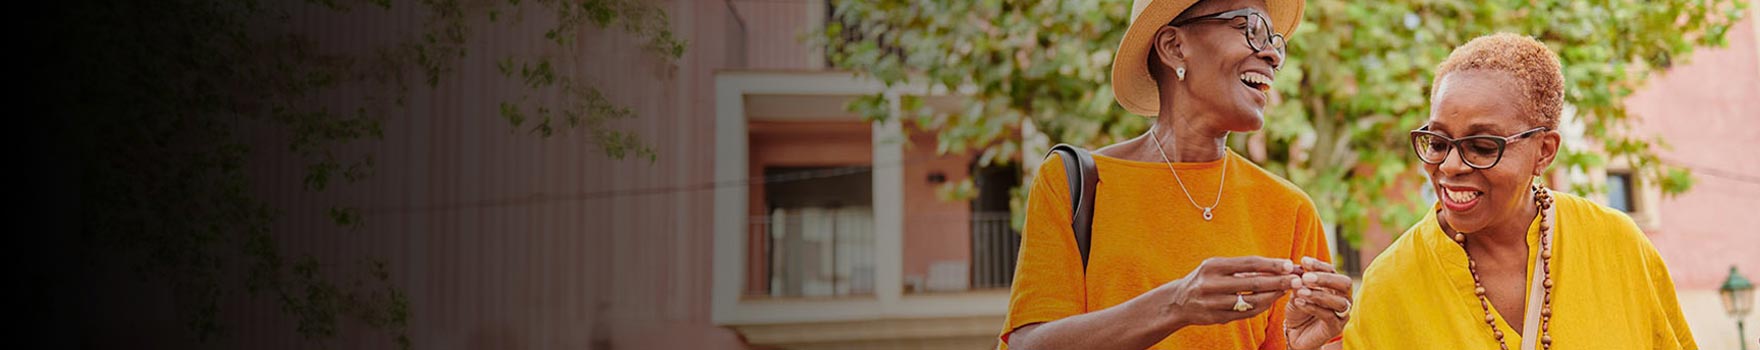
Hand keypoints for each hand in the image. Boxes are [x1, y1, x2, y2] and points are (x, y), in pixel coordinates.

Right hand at [1156, 256, 1300, 327]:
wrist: (1178, 301)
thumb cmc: (1204, 279)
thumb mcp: (1216, 267)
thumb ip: (1242, 268)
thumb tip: (1275, 267)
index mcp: (1213, 267)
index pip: (1248, 264)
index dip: (1271, 264)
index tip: (1290, 264)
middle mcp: (1211, 284)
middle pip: (1253, 283)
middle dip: (1278, 281)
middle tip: (1296, 280)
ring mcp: (1214, 303)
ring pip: (1252, 301)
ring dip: (1273, 296)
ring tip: (1286, 290)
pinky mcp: (1217, 318)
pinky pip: (1245, 313)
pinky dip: (1261, 307)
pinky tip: (1271, 301)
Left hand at [1283, 256, 1352, 349]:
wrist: (1295, 332)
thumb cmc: (1298, 308)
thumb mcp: (1296, 292)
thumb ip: (1299, 281)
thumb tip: (1300, 269)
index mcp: (1334, 285)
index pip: (1332, 270)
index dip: (1319, 265)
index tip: (1304, 261)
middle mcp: (1343, 297)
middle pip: (1344, 283)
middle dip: (1325, 279)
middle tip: (1305, 277)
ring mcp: (1342, 313)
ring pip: (1338, 301)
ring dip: (1318, 294)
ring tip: (1300, 292)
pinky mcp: (1336, 327)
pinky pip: (1329, 315)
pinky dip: (1312, 307)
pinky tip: (1299, 302)